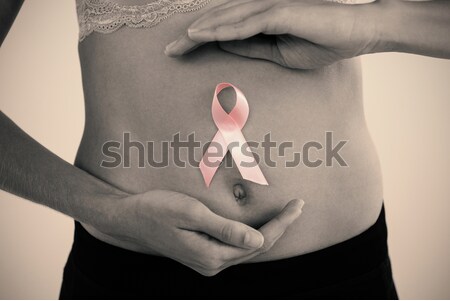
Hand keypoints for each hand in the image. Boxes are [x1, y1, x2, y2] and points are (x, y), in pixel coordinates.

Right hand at [109, 189, 303, 275]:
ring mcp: (207, 263)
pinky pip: (235, 248)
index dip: (281, 224)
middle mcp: (213, 264)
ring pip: (247, 250)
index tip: (298, 206)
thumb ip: (226, 229)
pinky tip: (258, 225)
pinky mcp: (203, 256)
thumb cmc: (158, 210)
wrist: (130, 219)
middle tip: (297, 206)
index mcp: (212, 255)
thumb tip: (259, 242)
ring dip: (267, 233)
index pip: (258, 242)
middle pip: (256, 248)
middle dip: (279, 228)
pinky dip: (250, 236)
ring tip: (285, 215)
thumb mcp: (192, 214)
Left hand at [165, 0, 381, 68]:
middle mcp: (262, 7)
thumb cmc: (321, 42)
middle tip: (168, 51)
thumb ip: (251, 47)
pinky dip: (222, 29)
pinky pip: (247, 23)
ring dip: (200, 31)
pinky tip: (202, 36)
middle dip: (191, 36)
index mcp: (261, 17)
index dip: (200, 39)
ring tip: (178, 44)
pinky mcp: (281, 11)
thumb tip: (224, 46)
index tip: (180, 53)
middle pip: (219, 20)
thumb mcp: (278, 52)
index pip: (224, 27)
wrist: (356, 33)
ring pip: (227, 18)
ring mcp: (271, 6)